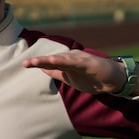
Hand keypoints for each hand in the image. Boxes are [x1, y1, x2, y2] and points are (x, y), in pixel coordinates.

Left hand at [22, 50, 138, 94]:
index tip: (24, 64)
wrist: (114, 80)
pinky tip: (59, 60)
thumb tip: (41, 69)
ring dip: (50, 59)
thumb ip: (56, 72)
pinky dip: (68, 61)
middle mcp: (72, 58)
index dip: (37, 63)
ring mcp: (81, 60)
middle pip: (53, 59)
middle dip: (40, 61)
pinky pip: (78, 63)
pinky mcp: (91, 64)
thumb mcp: (70, 77)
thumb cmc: (91, 77)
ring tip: (38, 61)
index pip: (49, 63)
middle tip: (26, 63)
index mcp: (66, 63)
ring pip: (63, 59)